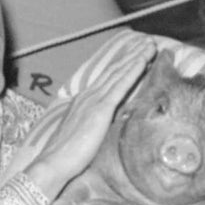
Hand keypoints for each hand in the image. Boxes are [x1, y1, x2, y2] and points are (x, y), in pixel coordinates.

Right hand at [5, 39, 153, 198]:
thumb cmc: (66, 155)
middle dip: (132, 54)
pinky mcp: (101, 109)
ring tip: (149, 45)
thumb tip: (103, 126)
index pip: (107, 78)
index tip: (136, 53)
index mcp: (84, 100)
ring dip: (136, 56)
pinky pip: (120, 85)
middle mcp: (89, 95)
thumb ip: (94, 125)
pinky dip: (132, 70)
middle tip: (147, 42)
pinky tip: (143, 60)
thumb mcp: (82, 134)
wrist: (54, 162)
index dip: (123, 64)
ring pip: (119, 72)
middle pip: (114, 70)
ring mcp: (94, 100)